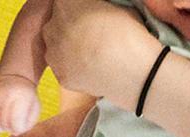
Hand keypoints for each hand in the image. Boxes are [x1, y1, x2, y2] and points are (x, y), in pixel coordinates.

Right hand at [0, 76, 39, 136]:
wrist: (15, 80)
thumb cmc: (29, 100)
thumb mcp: (35, 109)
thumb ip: (27, 123)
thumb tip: (14, 133)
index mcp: (19, 97)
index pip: (15, 121)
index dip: (19, 128)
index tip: (22, 126)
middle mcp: (2, 96)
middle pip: (3, 124)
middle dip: (10, 128)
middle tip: (16, 122)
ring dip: (0, 129)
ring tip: (7, 123)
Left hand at [43, 0, 159, 98]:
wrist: (136, 73)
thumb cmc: (131, 37)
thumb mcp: (116, 7)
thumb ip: (97, 6)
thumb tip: (97, 9)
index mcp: (65, 3)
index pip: (62, 4)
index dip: (77, 11)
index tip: (89, 19)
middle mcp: (53, 26)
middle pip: (55, 24)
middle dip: (68, 28)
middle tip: (91, 39)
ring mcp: (55, 53)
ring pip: (56, 48)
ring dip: (67, 50)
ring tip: (91, 56)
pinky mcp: (61, 76)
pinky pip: (63, 69)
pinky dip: (73, 70)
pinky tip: (91, 71)